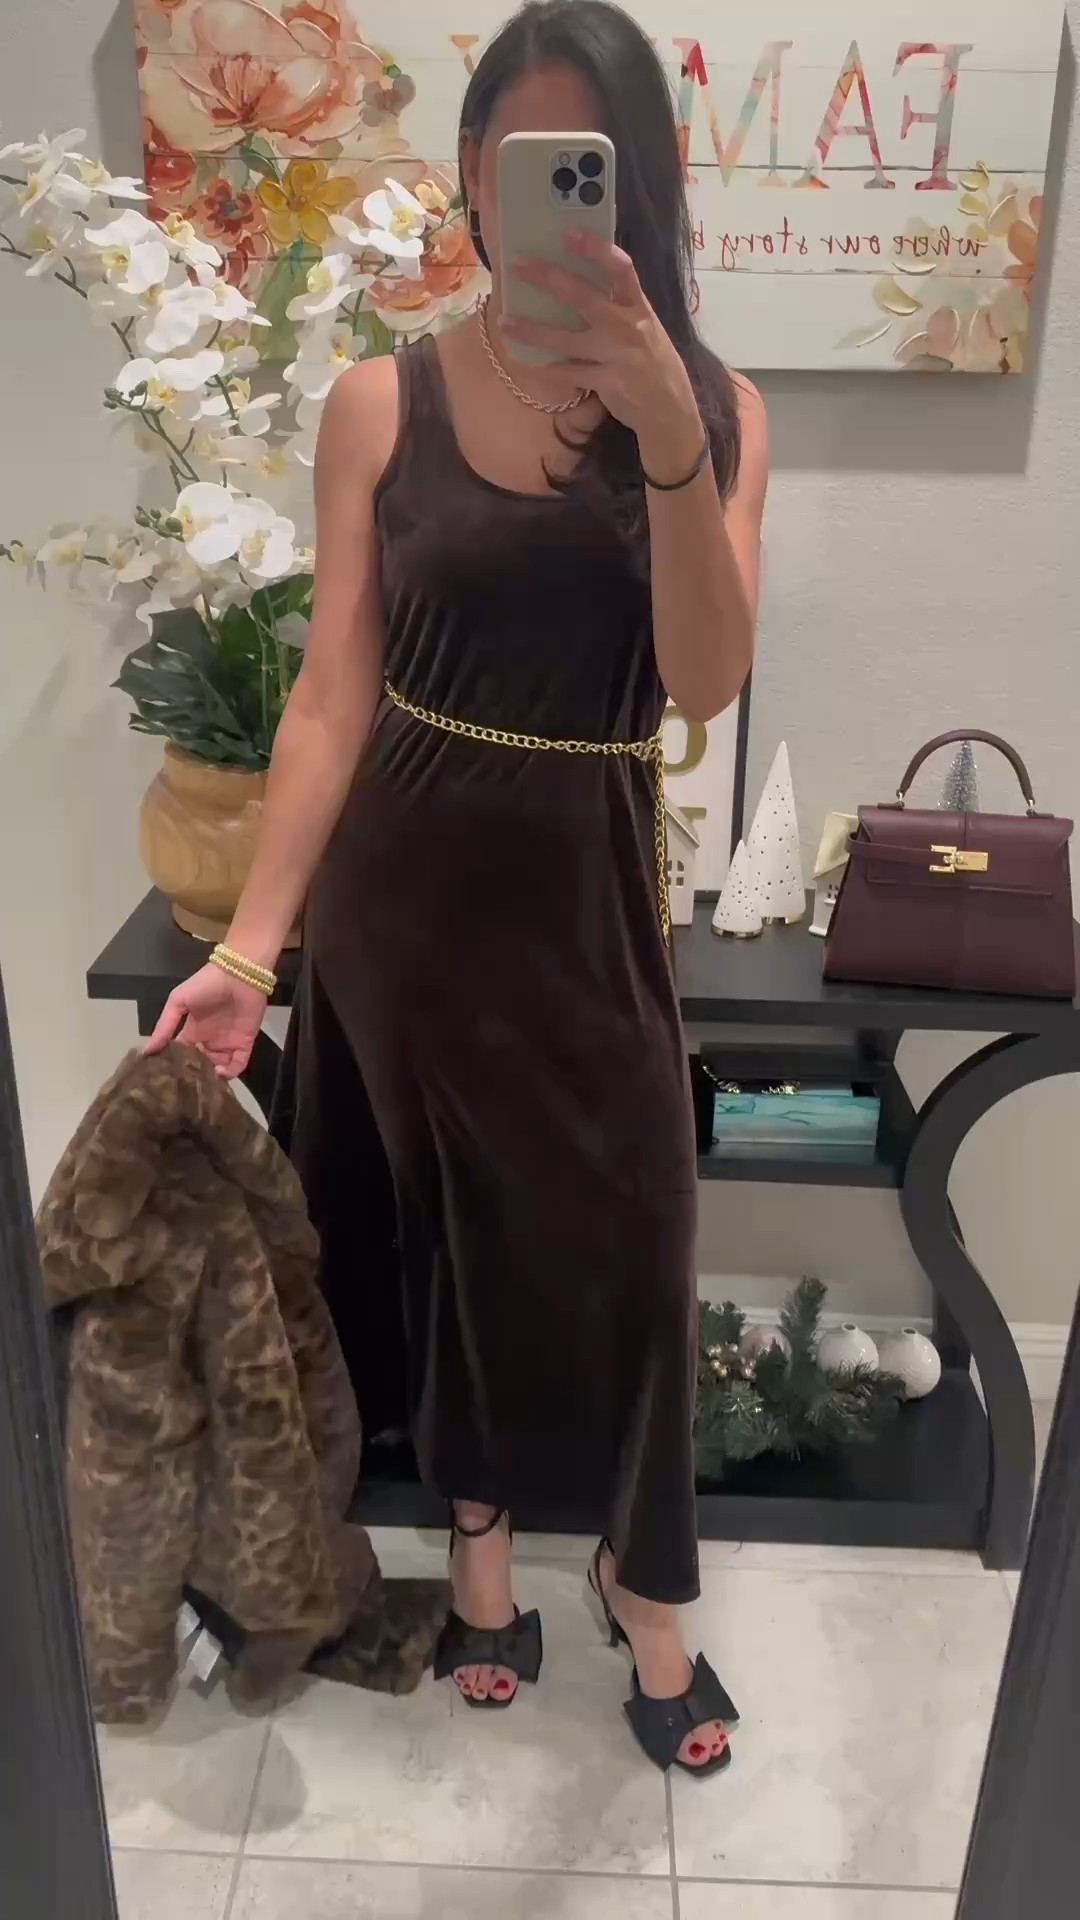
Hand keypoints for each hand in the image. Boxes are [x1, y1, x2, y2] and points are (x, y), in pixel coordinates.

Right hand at [144, 964, 265, 1078]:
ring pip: (219, 1068)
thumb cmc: (205, 985)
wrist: (238, 975)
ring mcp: (227, 1043)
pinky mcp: (244, 1043)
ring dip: (213, 1077)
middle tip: (187, 1090)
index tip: (166, 1083)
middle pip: (201, 1065)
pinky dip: (232, 1072)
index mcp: (192, 1031)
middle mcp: (209, 1040)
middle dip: (195, 1077)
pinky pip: (239, 1063)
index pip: (182, 1055)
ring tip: (204, 1086)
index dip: (175, 1067)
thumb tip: (146, 1051)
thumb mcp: (178, 1002)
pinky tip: (221, 1073)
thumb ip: (164, 1026)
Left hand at [505, 234, 706, 479]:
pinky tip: (527, 361)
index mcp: (640, 308)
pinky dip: (546, 368)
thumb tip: (579, 286)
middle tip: (518, 265)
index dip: (596, 249)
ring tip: (504, 321)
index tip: (569, 235)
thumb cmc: (654, 365)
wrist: (670, 411)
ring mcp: (617, 356)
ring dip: (531, 330)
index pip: (621, 269)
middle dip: (548, 278)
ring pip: (565, 339)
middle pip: (583, 296)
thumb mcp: (646, 330)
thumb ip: (620, 308)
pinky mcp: (607, 383)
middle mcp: (629, 327)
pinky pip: (568, 373)